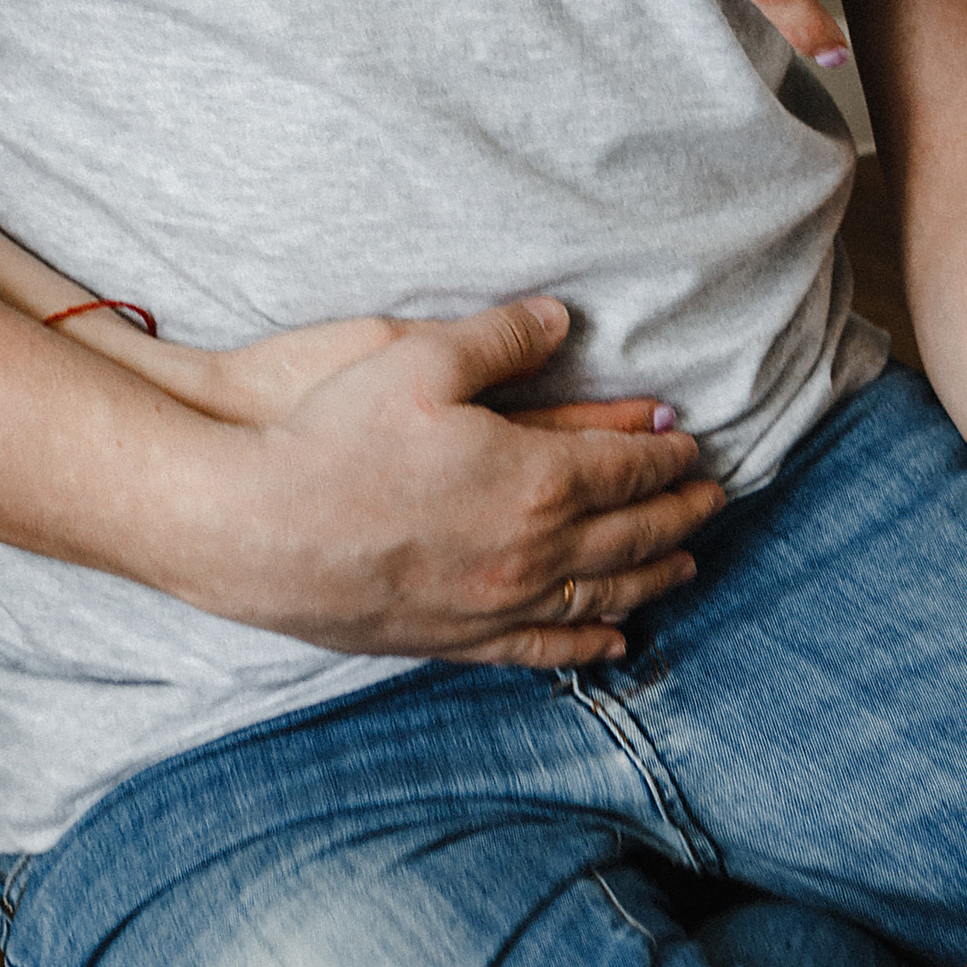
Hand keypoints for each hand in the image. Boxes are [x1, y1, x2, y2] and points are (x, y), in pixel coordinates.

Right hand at [221, 297, 723, 665]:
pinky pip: (542, 647)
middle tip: (712, 500)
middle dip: (678, 515)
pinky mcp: (453, 639)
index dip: (665, 455)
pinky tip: (611, 641)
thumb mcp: (418, 357)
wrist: (255, 529)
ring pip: (599, 595)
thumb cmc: (331, 436)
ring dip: (651, 576)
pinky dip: (587, 643)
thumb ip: (500, 338)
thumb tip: (559, 319)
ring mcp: (494, 604)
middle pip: (629, 535)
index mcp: (536, 480)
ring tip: (685, 564)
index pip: (626, 468)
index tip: (691, 445)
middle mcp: (531, 553)